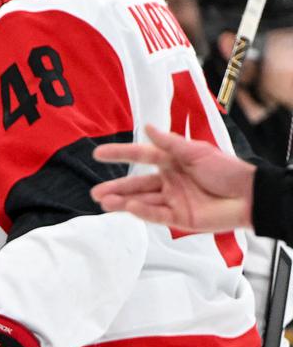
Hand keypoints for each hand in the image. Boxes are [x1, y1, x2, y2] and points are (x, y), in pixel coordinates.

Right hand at [91, 124, 255, 232]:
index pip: (141, 156)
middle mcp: (169, 182)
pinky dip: (142, 211)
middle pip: (137, 184)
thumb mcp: (196, 151)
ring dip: (123, 201)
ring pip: (142, 201)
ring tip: (103, 201)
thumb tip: (147, 127)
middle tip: (95, 192)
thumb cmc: (227, 170)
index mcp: (172, 162)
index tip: (98, 154)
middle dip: (116, 188)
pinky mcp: (179, 219)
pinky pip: (157, 215)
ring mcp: (173, 201)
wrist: (250, 196)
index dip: (120, 154)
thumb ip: (169, 143)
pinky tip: (129, 206)